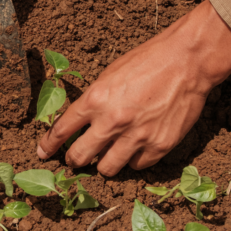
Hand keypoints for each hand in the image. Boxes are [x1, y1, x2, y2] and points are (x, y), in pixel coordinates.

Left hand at [37, 1, 230, 175]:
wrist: (187, 61)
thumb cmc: (148, 61)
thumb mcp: (110, 74)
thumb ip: (94, 100)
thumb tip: (81, 122)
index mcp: (96, 99)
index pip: (62, 130)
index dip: (48, 145)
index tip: (42, 153)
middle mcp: (112, 121)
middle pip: (80, 157)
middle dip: (74, 160)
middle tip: (76, 159)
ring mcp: (136, 137)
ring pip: (107, 169)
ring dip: (104, 164)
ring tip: (108, 155)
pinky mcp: (159, 146)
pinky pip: (137, 166)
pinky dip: (133, 161)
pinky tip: (136, 149)